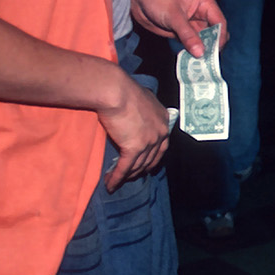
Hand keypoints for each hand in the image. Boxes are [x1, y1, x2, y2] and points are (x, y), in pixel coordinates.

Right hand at [96, 65, 169, 190]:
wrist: (116, 90)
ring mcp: (149, 141)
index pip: (162, 145)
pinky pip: (125, 167)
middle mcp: (160, 132)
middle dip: (141, 169)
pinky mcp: (134, 148)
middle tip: (131, 176)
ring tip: (116, 181)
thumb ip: (143, 109)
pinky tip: (110, 185)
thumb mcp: (141, 98)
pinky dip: (117, 178)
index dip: (154, 157)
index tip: (147, 165)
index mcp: (163, 119)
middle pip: (152, 158)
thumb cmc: (123, 90)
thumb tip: (136, 112)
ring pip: (138, 165)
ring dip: (127, 176)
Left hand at [124, 0, 227, 56]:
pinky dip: (192, 51)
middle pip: (214, 32)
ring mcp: (192, 24)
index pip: (219, 22)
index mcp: (205, 3)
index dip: (220, 37)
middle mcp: (202, 14)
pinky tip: (191, 60)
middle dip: (212, 45)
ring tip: (200, 63)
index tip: (216, 51)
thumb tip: (201, 53)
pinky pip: (192, 43)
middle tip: (208, 60)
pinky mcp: (183, 32)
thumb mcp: (174, 17)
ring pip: (203, 40)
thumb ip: (188, 35)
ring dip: (202, 50)